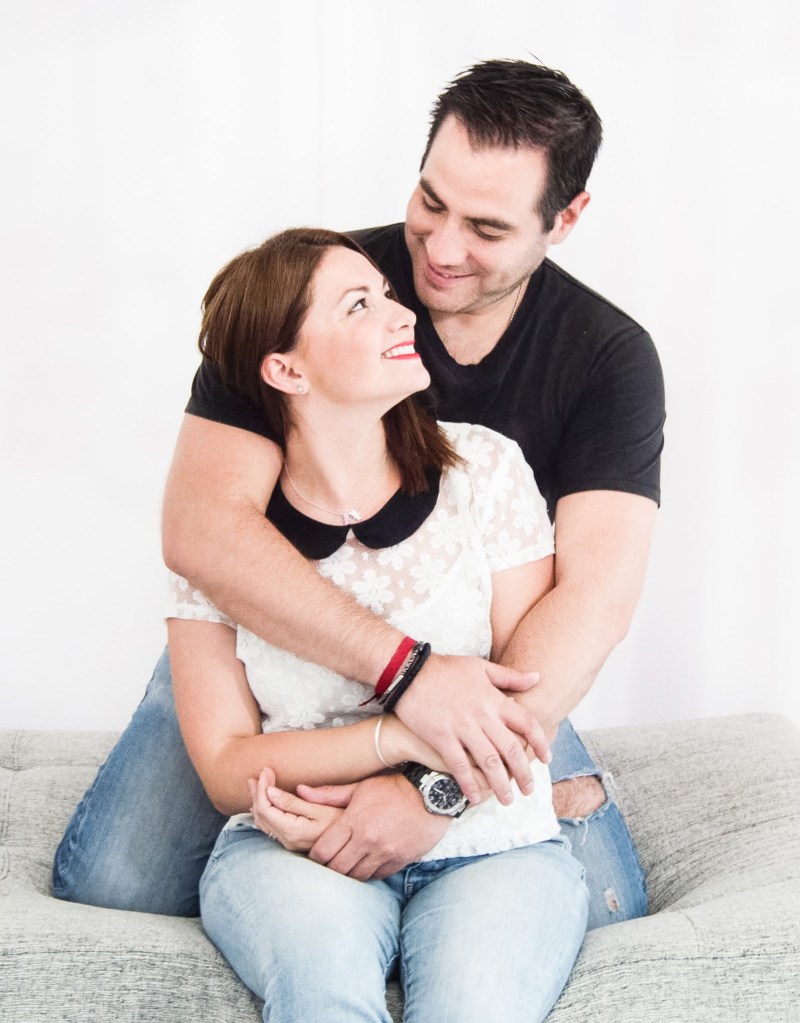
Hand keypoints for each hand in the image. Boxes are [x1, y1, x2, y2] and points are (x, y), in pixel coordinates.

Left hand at [248, 768, 342, 851]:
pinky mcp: (294, 842)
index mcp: (293, 831)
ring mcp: (290, 844)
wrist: (357, 839)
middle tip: (258, 774)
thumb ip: (293, 802)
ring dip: (259, 802)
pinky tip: (266, 801)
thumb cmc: (342, 819)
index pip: (266, 808)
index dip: (262, 788)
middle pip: (261, 816)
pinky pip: (271, 827)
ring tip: (257, 784)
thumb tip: (270, 791)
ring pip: (264, 823)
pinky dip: (265, 811)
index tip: (266, 770)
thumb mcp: (320, 807)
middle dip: (257, 793)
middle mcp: (288, 841)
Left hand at [302, 774, 448, 879]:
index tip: (316, 854)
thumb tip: (300, 791)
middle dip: (330, 867)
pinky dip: (370, 872)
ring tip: (348, 865)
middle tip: (329, 863)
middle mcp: (368, 840)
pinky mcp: (401, 860)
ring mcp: (385, 852)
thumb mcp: (360, 787)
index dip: (315, 856)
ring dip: (350, 873)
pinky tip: (368, 863)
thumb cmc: (393, 787)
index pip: (323, 851)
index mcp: (354, 820)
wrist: (432, 794)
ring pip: (357, 876)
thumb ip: (329, 794)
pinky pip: (378, 876)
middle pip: (337, 868)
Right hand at [393, 654, 550, 805]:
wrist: (409, 672)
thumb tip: (538, 677)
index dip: (540, 742)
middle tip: (529, 790)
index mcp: (493, 699)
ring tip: (507, 799)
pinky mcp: (441, 736)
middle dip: (523, 772)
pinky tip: (474, 796)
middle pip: (511, 748)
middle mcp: (482, 715)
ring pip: (488, 761)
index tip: (546, 758)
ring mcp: (461, 727)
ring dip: (500, 783)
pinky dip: (468, 782)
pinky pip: (458, 764)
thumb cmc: (446, 669)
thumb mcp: (481, 667)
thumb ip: (510, 676)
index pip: (527, 723)